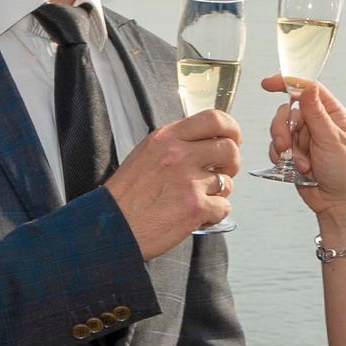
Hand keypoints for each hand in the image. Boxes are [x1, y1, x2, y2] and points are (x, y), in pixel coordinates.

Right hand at [105, 109, 241, 258]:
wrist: (112, 227)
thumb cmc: (126, 196)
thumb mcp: (146, 154)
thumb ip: (175, 144)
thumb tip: (205, 143)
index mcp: (166, 138)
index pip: (214, 118)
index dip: (232, 129)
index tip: (233, 139)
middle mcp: (178, 155)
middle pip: (229, 148)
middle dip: (231, 164)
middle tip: (221, 173)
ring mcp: (188, 181)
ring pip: (228, 182)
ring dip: (218, 193)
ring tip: (198, 199)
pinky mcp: (195, 207)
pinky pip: (224, 207)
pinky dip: (213, 215)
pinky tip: (195, 216)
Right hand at [262, 76, 345, 229]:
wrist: (338, 203)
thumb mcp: (331, 139)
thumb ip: (316, 113)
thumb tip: (308, 87)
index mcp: (331, 114)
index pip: (306, 88)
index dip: (286, 83)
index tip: (267, 84)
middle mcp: (316, 123)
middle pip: (287, 110)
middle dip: (283, 128)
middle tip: (287, 145)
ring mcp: (304, 138)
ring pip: (279, 129)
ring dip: (285, 148)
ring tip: (300, 164)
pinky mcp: (294, 153)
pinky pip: (276, 148)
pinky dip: (282, 159)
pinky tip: (296, 170)